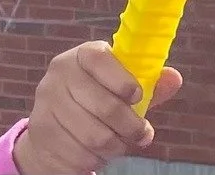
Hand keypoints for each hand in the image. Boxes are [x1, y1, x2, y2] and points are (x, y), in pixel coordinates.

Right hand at [14, 42, 182, 174]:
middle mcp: (58, 78)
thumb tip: (174, 79)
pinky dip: (95, 159)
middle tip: (144, 134)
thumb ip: (148, 81)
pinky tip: (101, 153)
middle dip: (130, 125)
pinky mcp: (40, 137)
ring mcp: (45, 107)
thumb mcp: (120, 83)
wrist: (52, 125)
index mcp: (80, 56)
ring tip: (123, 144)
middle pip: (103, 105)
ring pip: (93, 135)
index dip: (123, 79)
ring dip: (115, 145)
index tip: (139, 96)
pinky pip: (77, 155)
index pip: (99, 59)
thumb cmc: (96, 96)